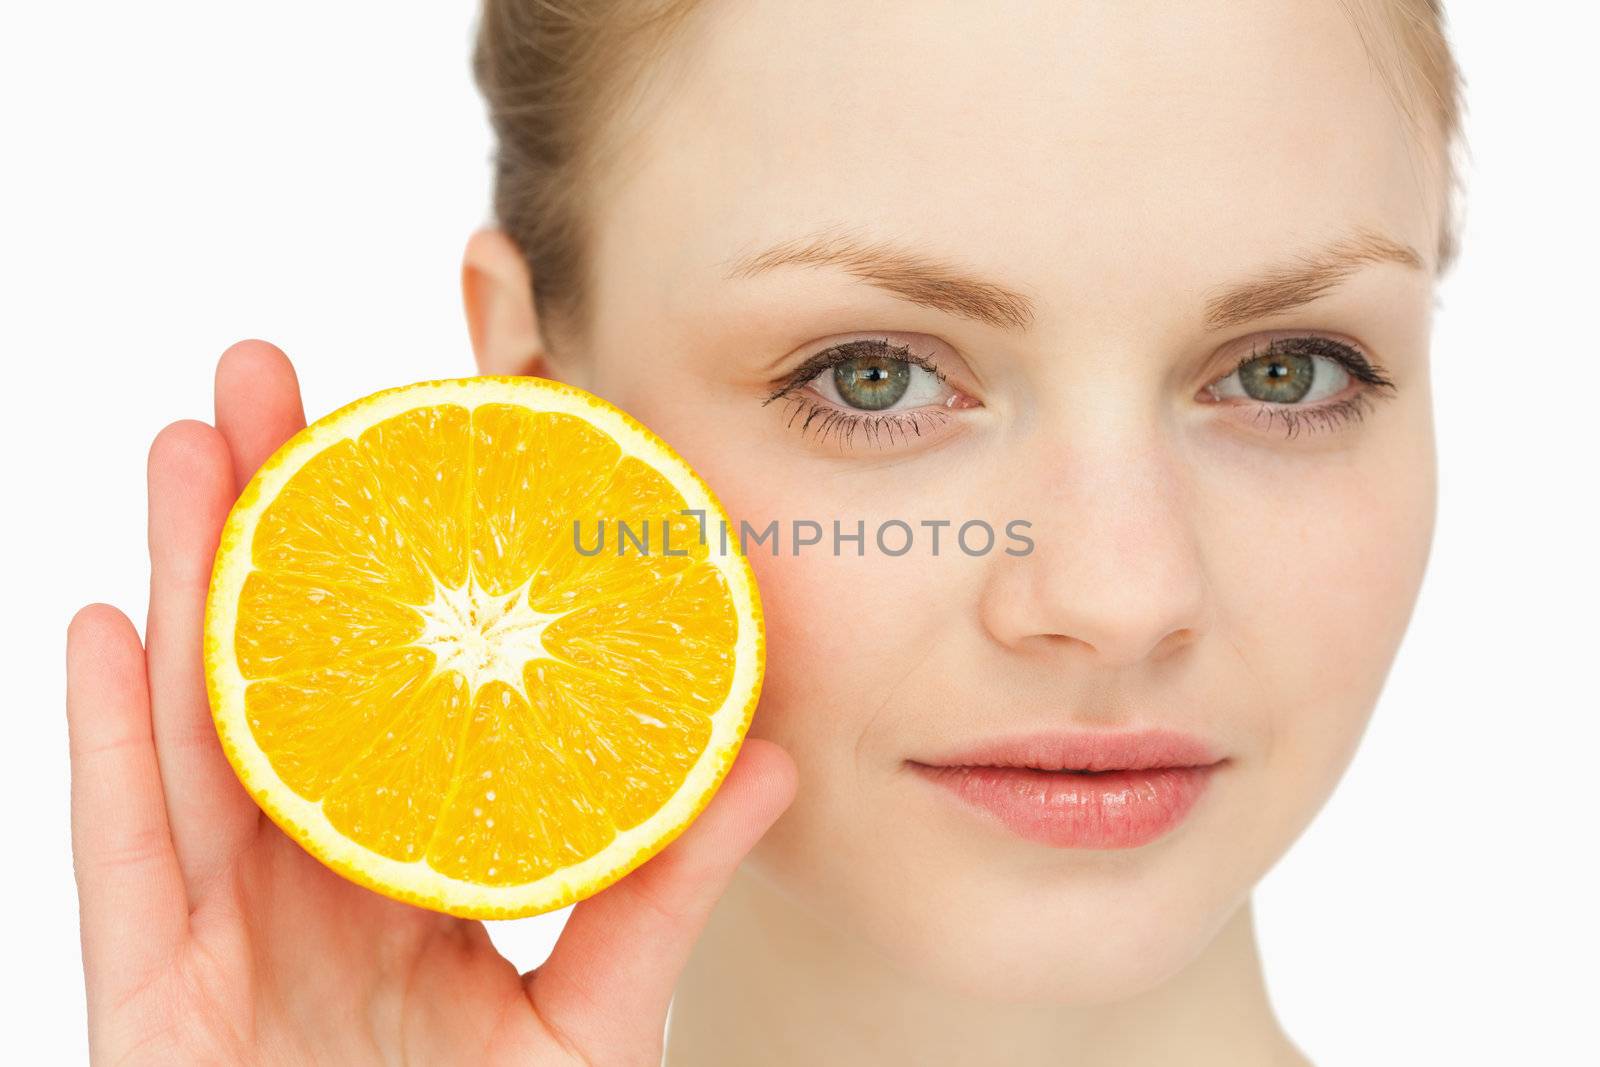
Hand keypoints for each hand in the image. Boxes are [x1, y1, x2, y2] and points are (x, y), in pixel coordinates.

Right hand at [66, 340, 796, 1065]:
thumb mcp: (597, 1011)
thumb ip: (666, 891)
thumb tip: (772, 761)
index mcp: (409, 864)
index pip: (396, 685)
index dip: (392, 566)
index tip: (411, 439)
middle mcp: (307, 873)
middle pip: (277, 668)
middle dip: (264, 522)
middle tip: (271, 381)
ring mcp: (222, 931)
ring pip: (194, 728)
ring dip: (182, 580)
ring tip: (187, 445)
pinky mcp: (154, 1005)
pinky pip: (124, 863)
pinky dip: (108, 747)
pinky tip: (104, 624)